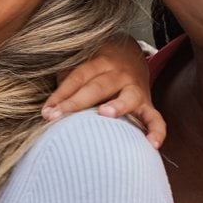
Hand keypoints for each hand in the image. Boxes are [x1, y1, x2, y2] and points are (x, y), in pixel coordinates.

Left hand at [42, 35, 164, 146]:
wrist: (132, 57)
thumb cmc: (97, 70)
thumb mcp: (83, 66)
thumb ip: (68, 81)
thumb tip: (48, 107)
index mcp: (99, 63)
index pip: (77, 78)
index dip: (60, 94)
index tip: (46, 112)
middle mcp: (118, 74)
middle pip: (96, 87)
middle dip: (75, 102)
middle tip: (56, 117)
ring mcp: (135, 88)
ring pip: (128, 96)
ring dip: (118, 105)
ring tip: (105, 114)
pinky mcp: (148, 104)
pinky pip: (156, 118)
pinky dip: (157, 131)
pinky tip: (151, 145)